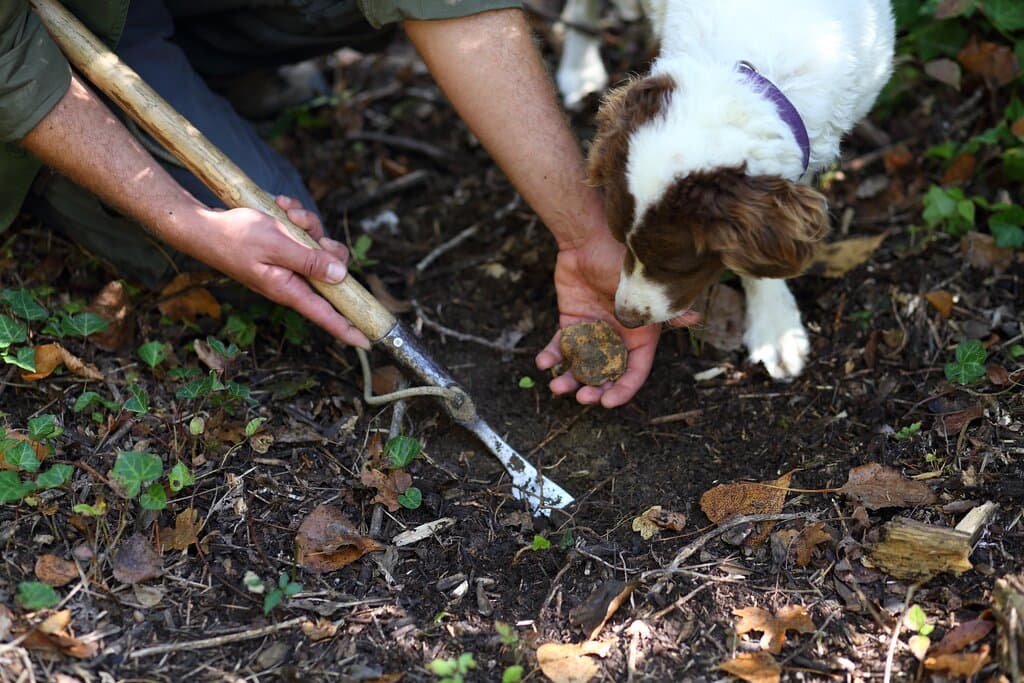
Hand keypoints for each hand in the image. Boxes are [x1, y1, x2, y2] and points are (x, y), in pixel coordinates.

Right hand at [191, 196, 370, 348]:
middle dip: (324, 243)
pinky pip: (302, 234)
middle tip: (302, 224)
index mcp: (288, 288)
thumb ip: (309, 261)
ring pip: (318, 246)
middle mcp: (291, 280)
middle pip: (331, 270)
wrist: (202, 225)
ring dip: (306, 224)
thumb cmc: (234, 236)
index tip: (368, 342)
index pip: (325, 314)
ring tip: (286, 211)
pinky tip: (281, 207)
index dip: (348, 329)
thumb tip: (340, 276)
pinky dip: (295, 217)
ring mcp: (287, 265)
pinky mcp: (283, 250)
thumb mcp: (276, 244)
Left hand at [535, 234, 698, 407]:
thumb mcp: (644, 289)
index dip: (623, 390)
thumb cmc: (622, 262)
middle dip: (594, 389)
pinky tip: (544, 363)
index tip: (607, 402)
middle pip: (607, 374)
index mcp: (640, 335)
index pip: (635, 371)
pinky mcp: (571, 322)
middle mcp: (617, 337)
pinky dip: (551, 356)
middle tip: (581, 399)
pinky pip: (560, 346)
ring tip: (558, 387)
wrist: (588, 239)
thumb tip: (694, 317)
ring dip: (570, 380)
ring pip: (581, 365)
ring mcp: (593, 331)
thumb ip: (664, 310)